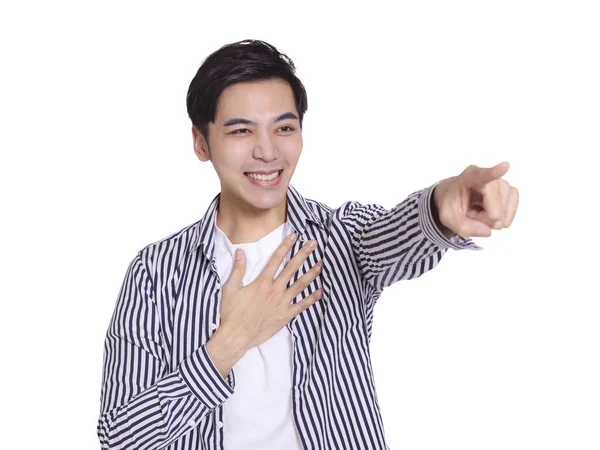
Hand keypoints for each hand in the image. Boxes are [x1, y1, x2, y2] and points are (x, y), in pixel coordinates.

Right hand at [207, 233, 322, 376]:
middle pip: (292, 268)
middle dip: (303, 254)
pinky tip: (320, 292)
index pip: (276, 260)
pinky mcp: (285, 316)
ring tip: (321, 264)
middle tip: (313, 244)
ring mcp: (282, 303)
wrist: (237, 336)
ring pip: (300, 285)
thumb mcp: (230, 289)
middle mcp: (274, 290)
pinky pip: (302, 306)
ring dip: (312, 273)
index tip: (294, 236)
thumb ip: (238, 269)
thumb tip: (240, 251)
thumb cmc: (232, 313)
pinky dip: (312, 299)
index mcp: (262, 282)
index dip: (285, 246)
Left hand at [433, 161, 518, 237]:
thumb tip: (488, 231)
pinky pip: (510, 212)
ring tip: (477, 211)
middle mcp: (489, 177)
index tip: (505, 166)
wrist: (454, 196)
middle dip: (483, 219)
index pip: (482, 175)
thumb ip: (464, 227)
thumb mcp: (448, 218)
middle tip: (470, 212)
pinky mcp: (510, 191)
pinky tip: (489, 214)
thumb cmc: (451, 203)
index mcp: (468, 177)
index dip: (494, 172)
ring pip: (503, 214)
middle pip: (495, 210)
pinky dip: (500, 219)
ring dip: (490, 220)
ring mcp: (502, 184)